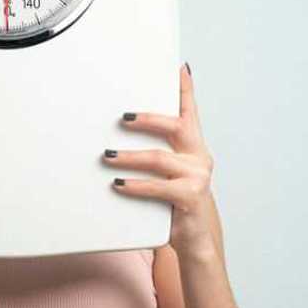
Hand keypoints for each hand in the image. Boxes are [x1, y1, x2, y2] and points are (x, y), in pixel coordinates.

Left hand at [103, 63, 217, 256]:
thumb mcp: (168, 174)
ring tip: (107, 156)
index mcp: (193, 146)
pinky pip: (157, 187)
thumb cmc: (174, 201)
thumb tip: (119, 133)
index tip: (178, 68)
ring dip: (130, 156)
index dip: (185, 89)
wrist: (194, 238)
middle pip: (175, 127)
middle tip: (123, 117)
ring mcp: (197, 177)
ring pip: (159, 158)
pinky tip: (118, 184)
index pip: (190, 112)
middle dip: (148, 118)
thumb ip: (156, 153)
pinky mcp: (190, 197)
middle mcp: (199, 157)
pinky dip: (135, 185)